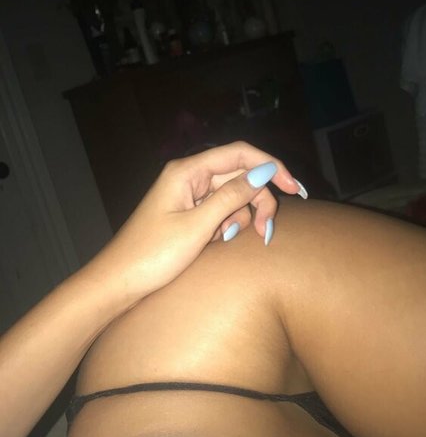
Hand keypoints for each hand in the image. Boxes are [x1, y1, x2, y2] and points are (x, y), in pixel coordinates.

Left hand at [87, 140, 306, 303]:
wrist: (119, 282)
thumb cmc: (151, 255)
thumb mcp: (197, 226)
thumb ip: (232, 197)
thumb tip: (265, 170)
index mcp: (187, 171)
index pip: (239, 153)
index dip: (271, 166)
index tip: (295, 188)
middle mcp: (189, 177)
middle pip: (240, 176)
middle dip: (258, 201)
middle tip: (267, 232)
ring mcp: (189, 196)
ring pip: (234, 196)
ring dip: (242, 217)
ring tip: (230, 241)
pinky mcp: (189, 214)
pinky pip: (221, 212)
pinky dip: (228, 226)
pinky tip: (218, 243)